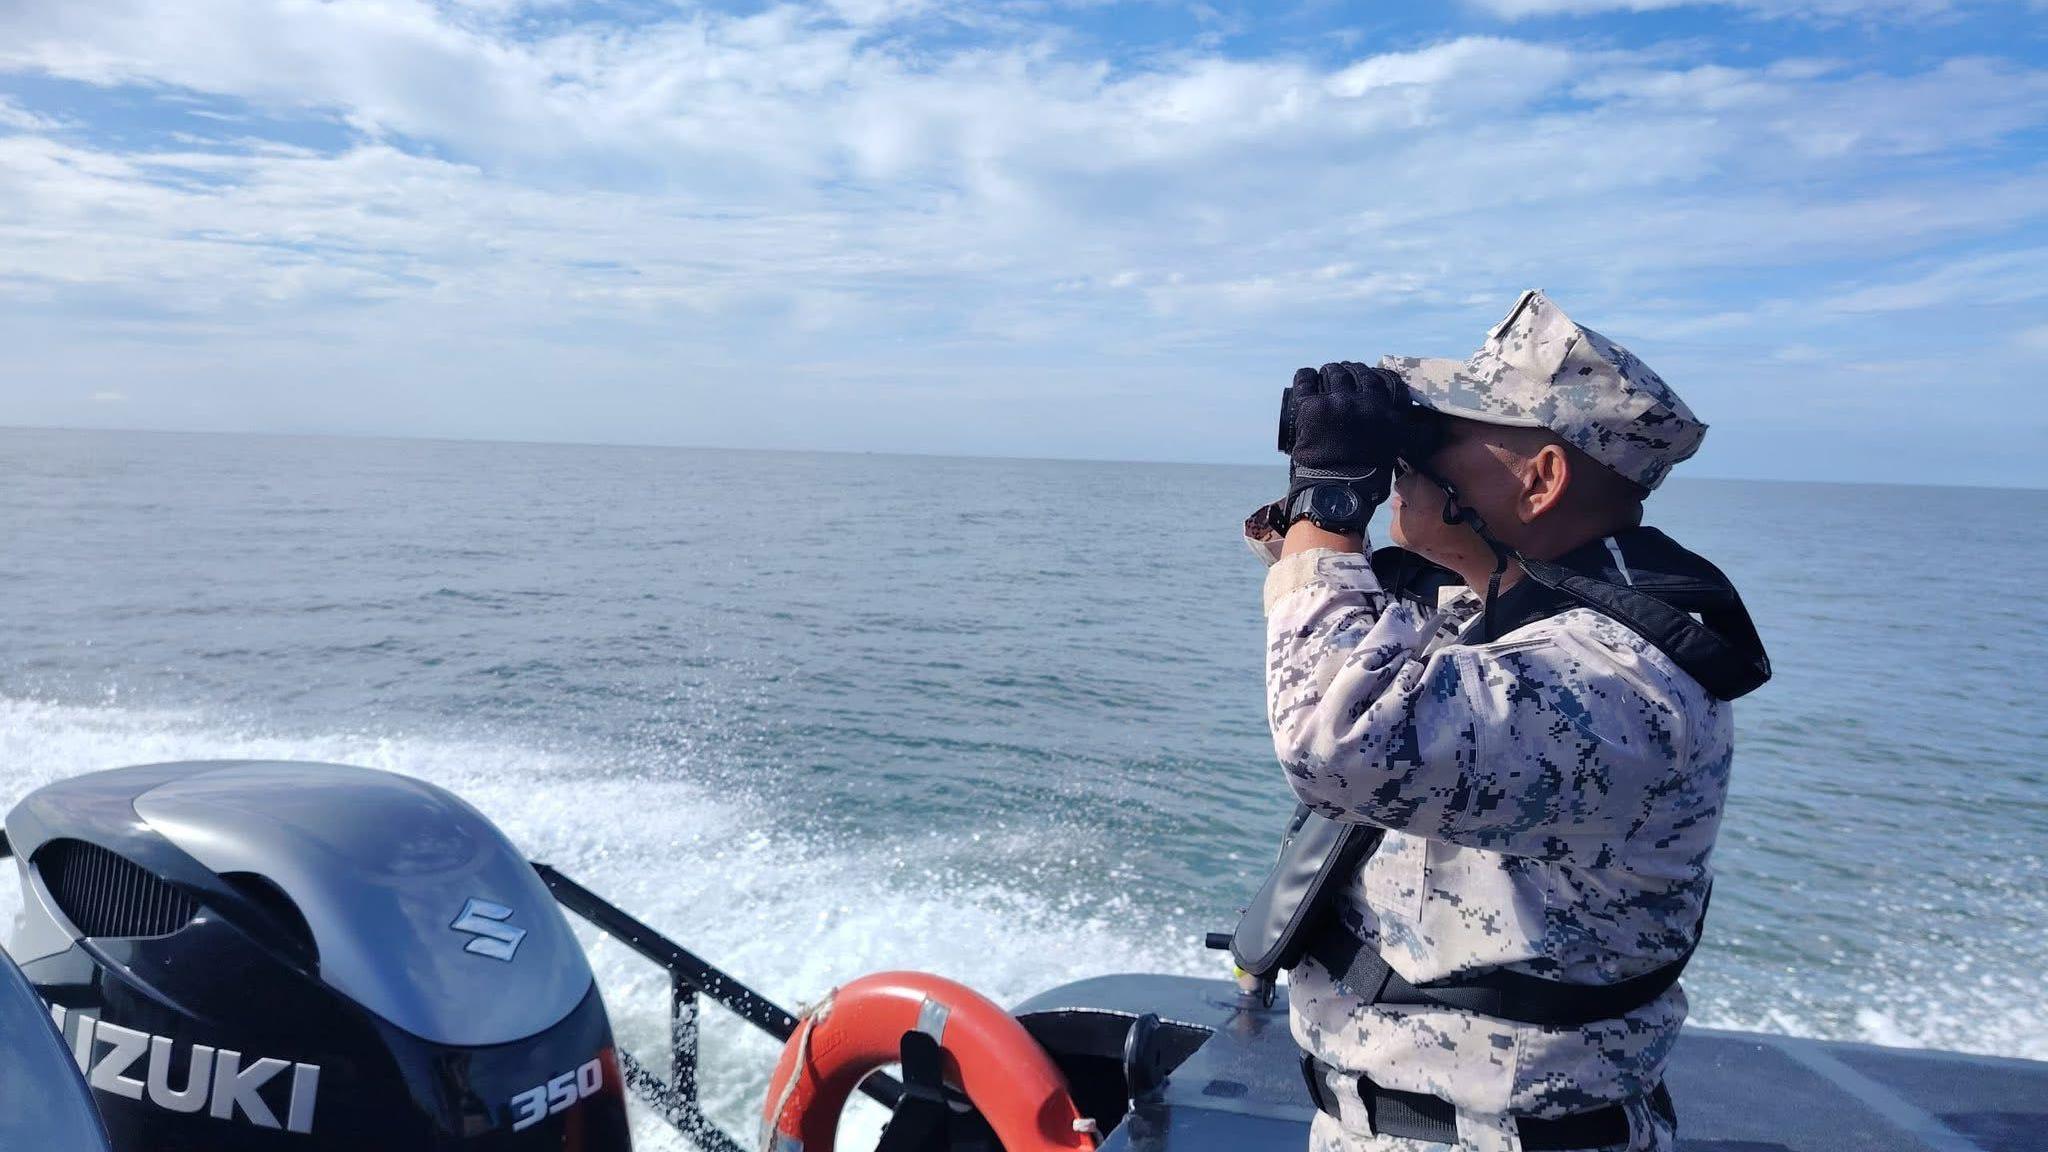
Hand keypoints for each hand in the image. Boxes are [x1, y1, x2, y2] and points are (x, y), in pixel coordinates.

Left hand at [1278, 362, 1403, 508]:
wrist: (1337, 490)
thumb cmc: (1368, 474)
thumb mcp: (1399, 447)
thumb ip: (1412, 432)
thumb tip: (1431, 426)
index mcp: (1385, 409)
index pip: (1384, 378)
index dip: (1375, 376)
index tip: (1369, 379)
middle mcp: (1363, 401)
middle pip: (1356, 372)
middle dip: (1351, 373)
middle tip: (1345, 378)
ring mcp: (1336, 401)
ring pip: (1333, 373)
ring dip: (1330, 373)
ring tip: (1327, 378)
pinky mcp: (1310, 407)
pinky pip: (1306, 379)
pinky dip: (1306, 376)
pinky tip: (1308, 377)